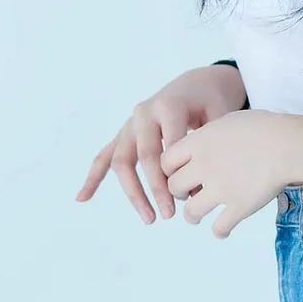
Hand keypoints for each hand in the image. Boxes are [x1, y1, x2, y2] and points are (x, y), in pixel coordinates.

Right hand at [75, 64, 247, 223]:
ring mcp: (130, 123)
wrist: (197, 82)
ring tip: (149, 218)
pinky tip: (82, 198)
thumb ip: (210, 146)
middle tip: (170, 214)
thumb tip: (196, 192)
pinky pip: (105, 156)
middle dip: (156, 188)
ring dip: (132, 192)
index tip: (190, 197)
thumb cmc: (211, 101)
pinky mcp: (124, 133)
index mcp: (168, 105)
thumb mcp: (220, 115)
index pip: (168, 146)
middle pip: (144, 156)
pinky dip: (93, 176)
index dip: (177, 173)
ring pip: (121, 161)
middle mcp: (144, 112)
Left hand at [160, 108, 294, 237]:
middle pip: (174, 187)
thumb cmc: (264, 128)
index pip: (166, 161)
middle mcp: (204, 167)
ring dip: (192, 216)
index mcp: (199, 143)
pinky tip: (223, 229)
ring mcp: (220, 189)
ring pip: (191, 212)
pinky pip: (219, 228)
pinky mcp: (239, 207)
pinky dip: (219, 231)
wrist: (287, 144)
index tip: (177, 173)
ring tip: (196, 217)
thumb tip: (203, 143)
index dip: (169, 170)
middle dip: (178, 193)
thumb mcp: (228, 120)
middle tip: (186, 194)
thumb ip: (210, 135)